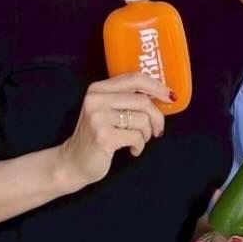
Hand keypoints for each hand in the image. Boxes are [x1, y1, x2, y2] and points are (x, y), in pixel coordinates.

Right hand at [55, 73, 171, 189]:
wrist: (73, 162)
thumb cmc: (95, 136)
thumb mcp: (105, 110)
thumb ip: (125, 99)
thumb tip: (160, 95)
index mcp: (98, 89)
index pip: (134, 79)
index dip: (156, 86)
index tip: (169, 96)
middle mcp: (96, 100)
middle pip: (142, 101)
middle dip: (157, 117)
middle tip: (157, 129)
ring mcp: (98, 118)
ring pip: (142, 120)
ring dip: (147, 134)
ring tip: (139, 141)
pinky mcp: (104, 137)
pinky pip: (137, 137)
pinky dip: (140, 146)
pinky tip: (133, 150)